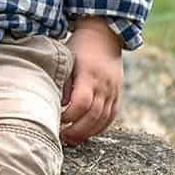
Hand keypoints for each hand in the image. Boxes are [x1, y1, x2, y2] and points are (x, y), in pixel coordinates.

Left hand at [60, 16, 122, 142]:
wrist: (104, 35)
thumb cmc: (79, 47)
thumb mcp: (67, 58)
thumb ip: (63, 80)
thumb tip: (56, 104)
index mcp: (90, 74)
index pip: (82, 102)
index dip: (70, 115)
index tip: (57, 118)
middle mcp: (105, 84)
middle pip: (94, 115)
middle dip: (77, 130)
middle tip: (62, 137)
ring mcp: (113, 90)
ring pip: (104, 119)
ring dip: (88, 132)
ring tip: (72, 139)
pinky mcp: (117, 94)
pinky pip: (111, 116)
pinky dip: (100, 127)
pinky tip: (87, 133)